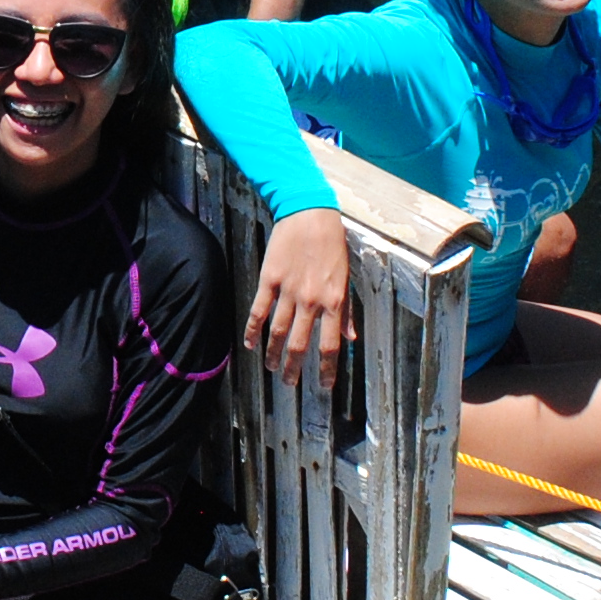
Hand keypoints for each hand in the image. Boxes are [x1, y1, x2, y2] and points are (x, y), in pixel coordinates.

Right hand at [247, 209, 354, 383]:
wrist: (310, 213)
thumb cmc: (333, 244)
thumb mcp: (346, 277)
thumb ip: (347, 310)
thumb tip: (350, 337)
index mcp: (334, 302)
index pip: (330, 346)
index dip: (326, 370)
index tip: (323, 386)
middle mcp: (311, 301)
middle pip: (299, 345)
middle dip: (294, 369)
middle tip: (290, 383)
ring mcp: (288, 291)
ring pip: (277, 332)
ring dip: (273, 354)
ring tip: (271, 367)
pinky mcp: (269, 280)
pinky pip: (259, 311)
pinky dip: (253, 330)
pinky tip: (250, 344)